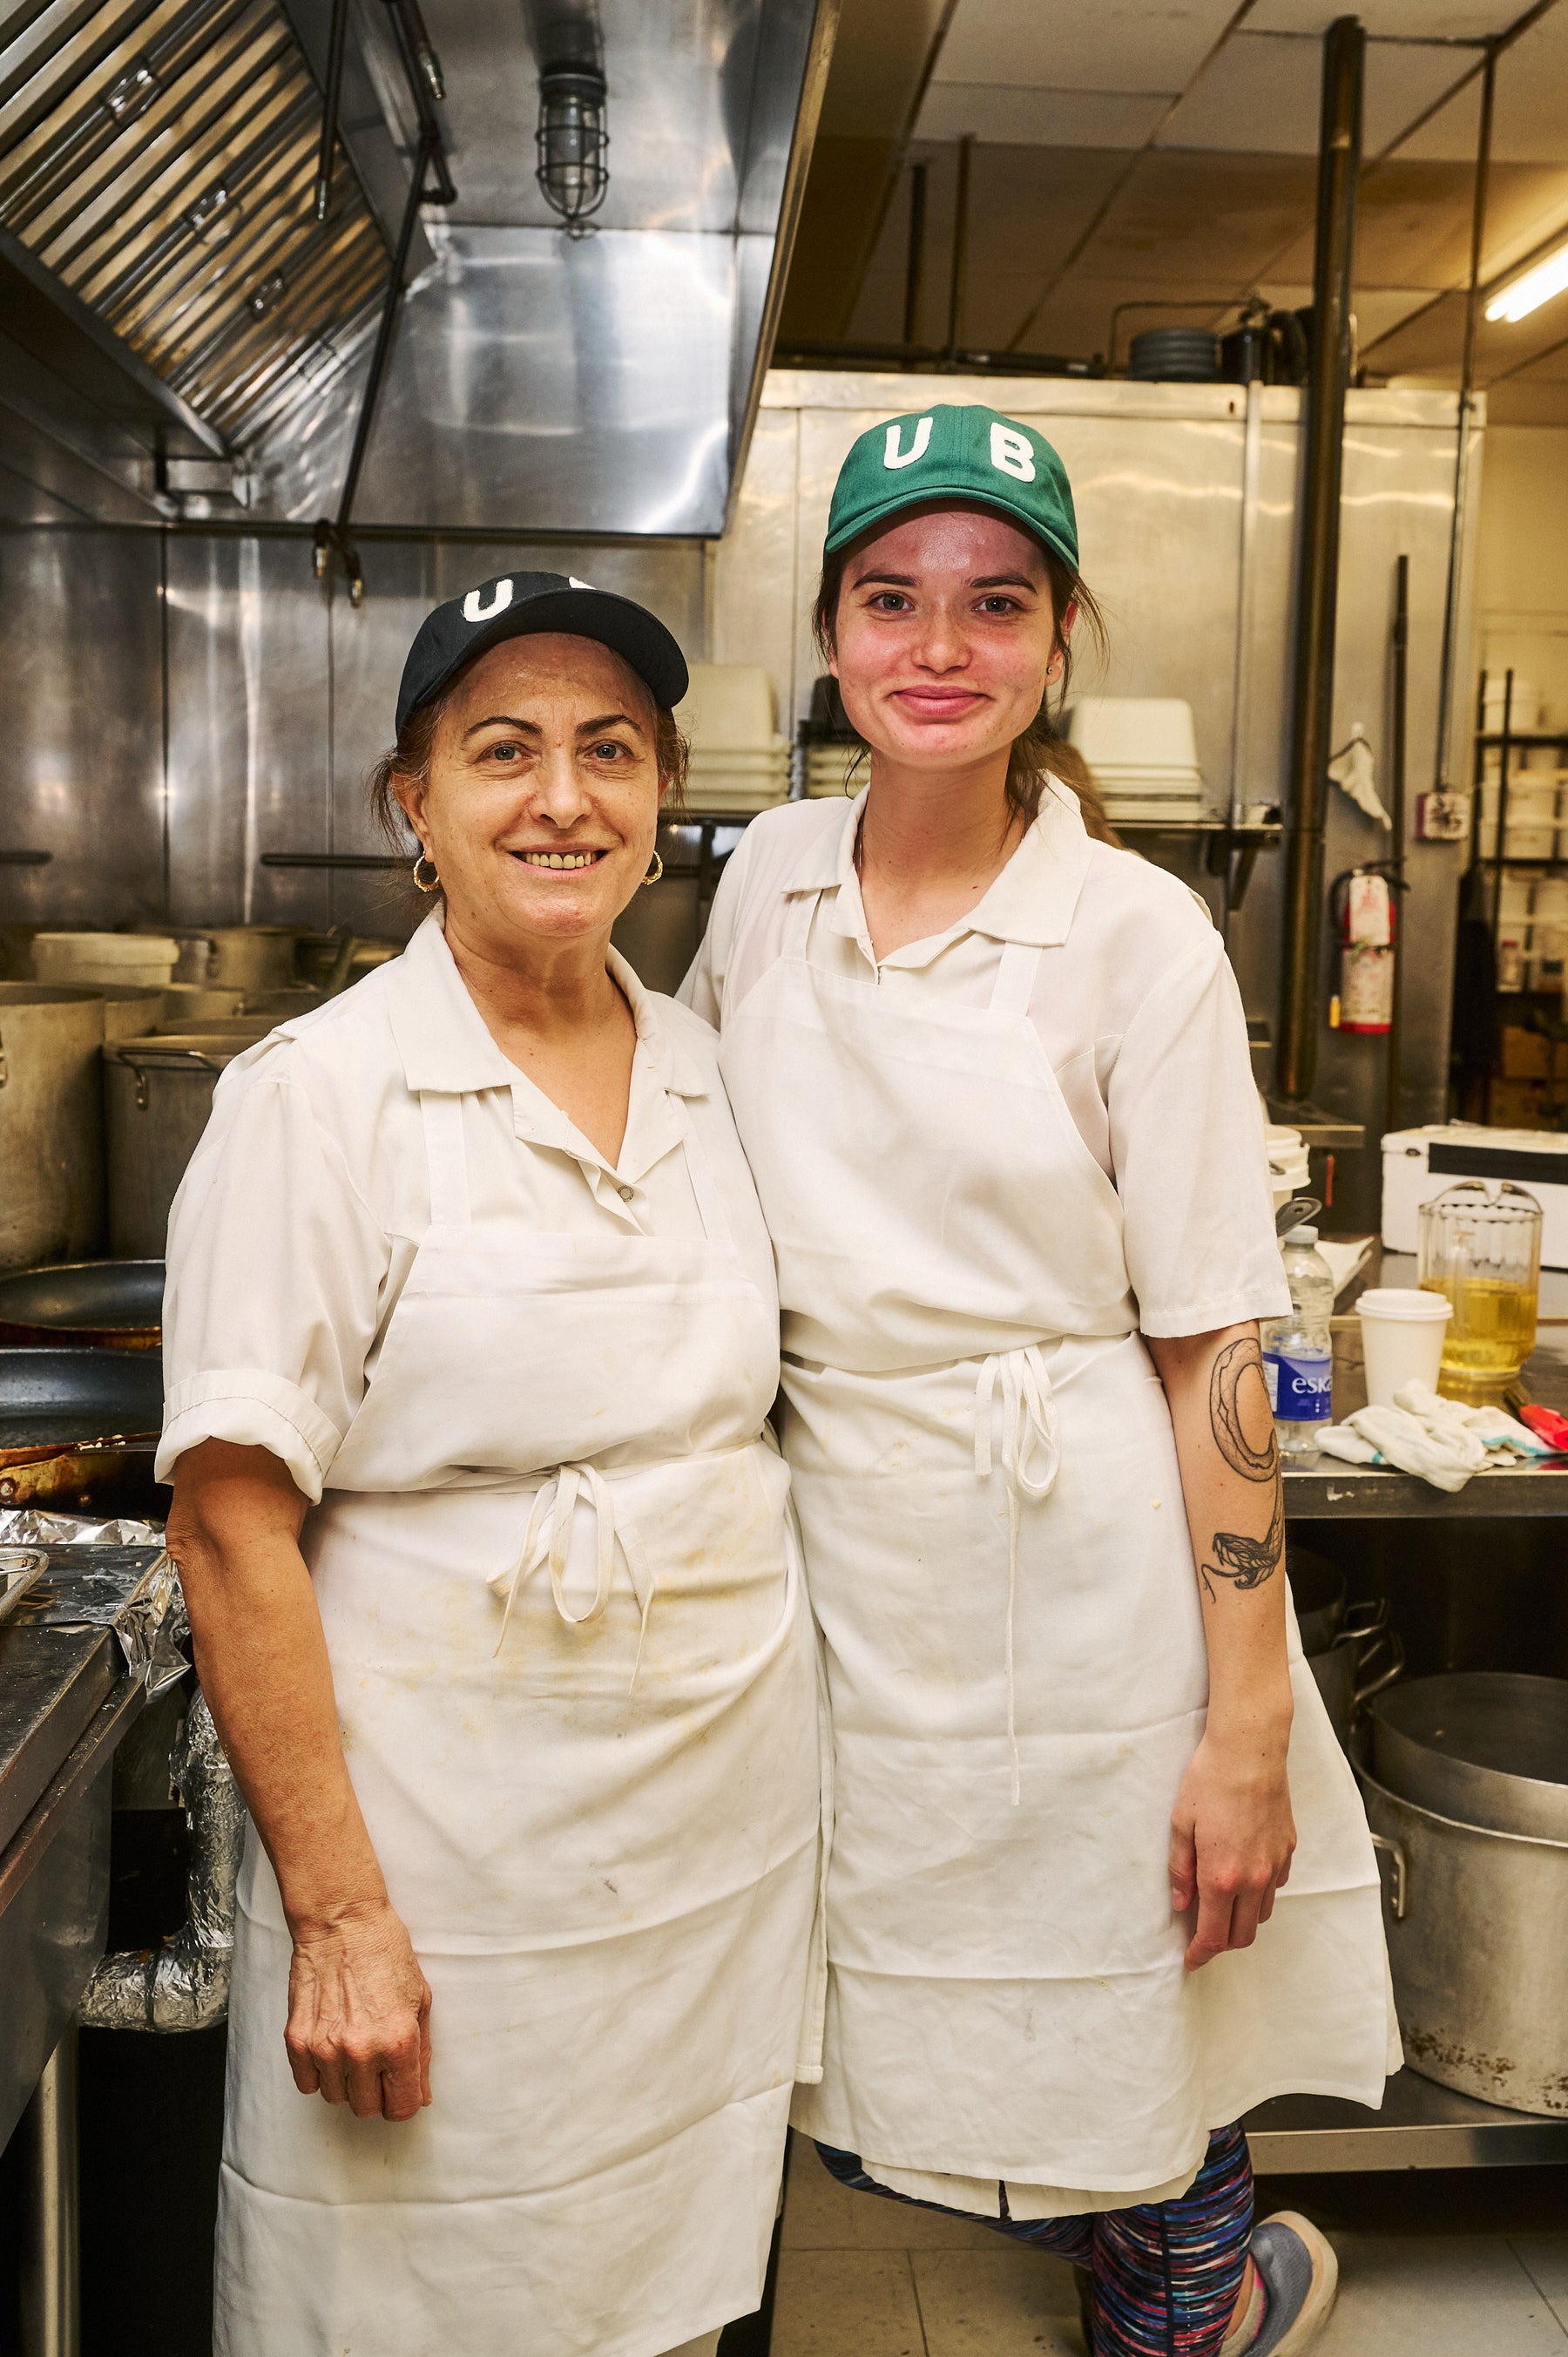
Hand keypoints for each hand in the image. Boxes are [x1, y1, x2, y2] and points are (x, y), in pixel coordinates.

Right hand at [284, 1899, 432, 2121]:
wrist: (343, 1921)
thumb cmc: (386, 1953)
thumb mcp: (420, 2000)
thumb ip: (422, 2054)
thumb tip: (420, 2094)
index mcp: (398, 2041)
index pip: (401, 2107)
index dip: (404, 2101)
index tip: (400, 2090)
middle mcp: (361, 2051)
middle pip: (367, 2109)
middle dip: (376, 2092)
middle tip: (377, 2063)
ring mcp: (325, 2048)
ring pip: (336, 2098)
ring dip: (346, 2082)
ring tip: (352, 2045)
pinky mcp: (297, 2040)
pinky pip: (307, 2083)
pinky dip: (318, 2072)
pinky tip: (330, 2045)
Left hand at [1169, 1728, 1295, 1971]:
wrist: (1250, 1750)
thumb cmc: (1209, 1781)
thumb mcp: (1180, 1824)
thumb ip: (1180, 1870)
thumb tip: (1182, 1904)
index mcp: (1222, 1876)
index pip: (1213, 1935)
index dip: (1200, 1954)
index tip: (1190, 1960)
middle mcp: (1253, 1878)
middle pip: (1242, 1936)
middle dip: (1221, 1944)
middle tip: (1202, 1936)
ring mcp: (1274, 1865)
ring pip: (1261, 1914)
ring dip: (1241, 1920)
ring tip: (1220, 1905)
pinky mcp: (1288, 1850)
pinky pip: (1275, 1886)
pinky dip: (1258, 1893)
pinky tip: (1243, 1876)